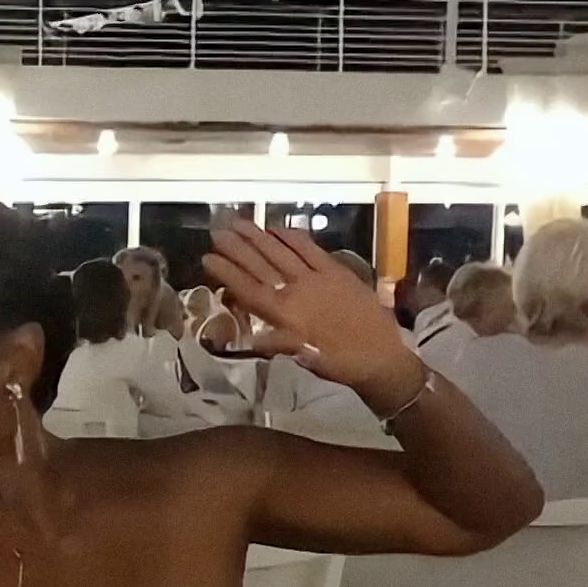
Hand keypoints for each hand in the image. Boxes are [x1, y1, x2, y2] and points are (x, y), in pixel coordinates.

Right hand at [202, 222, 425, 411]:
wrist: (380, 357)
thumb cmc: (337, 363)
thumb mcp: (301, 358)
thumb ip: (274, 343)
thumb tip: (245, 337)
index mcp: (284, 315)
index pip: (247, 289)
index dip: (226, 272)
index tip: (207, 257)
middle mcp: (296, 291)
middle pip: (260, 265)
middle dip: (236, 248)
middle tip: (218, 232)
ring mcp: (317, 278)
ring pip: (281, 252)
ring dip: (258, 237)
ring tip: (240, 223)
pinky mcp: (336, 271)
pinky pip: (309, 249)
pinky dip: (292, 237)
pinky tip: (277, 228)